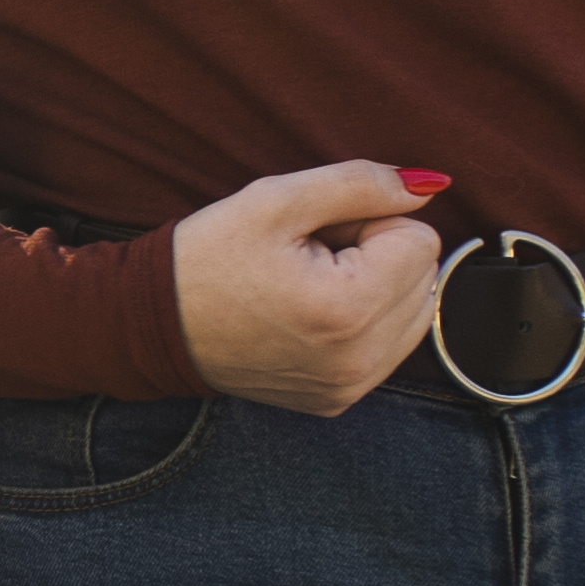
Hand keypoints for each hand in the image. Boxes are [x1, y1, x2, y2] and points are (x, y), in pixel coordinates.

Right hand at [167, 164, 450, 413]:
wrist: (154, 326)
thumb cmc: (209, 257)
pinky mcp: (337, 401)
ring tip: (309, 287)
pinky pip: (388, 347)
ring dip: (375, 290)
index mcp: (348, 308)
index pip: (422, 239)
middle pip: (424, 278)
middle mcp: (359, 360)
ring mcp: (349, 388)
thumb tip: (430, 184)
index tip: (316, 235)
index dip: (369, 222)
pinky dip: (362, 324)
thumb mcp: (277, 200)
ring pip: (414, 313)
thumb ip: (362, 184)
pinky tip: (309, 316)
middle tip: (309, 258)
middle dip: (377, 257)